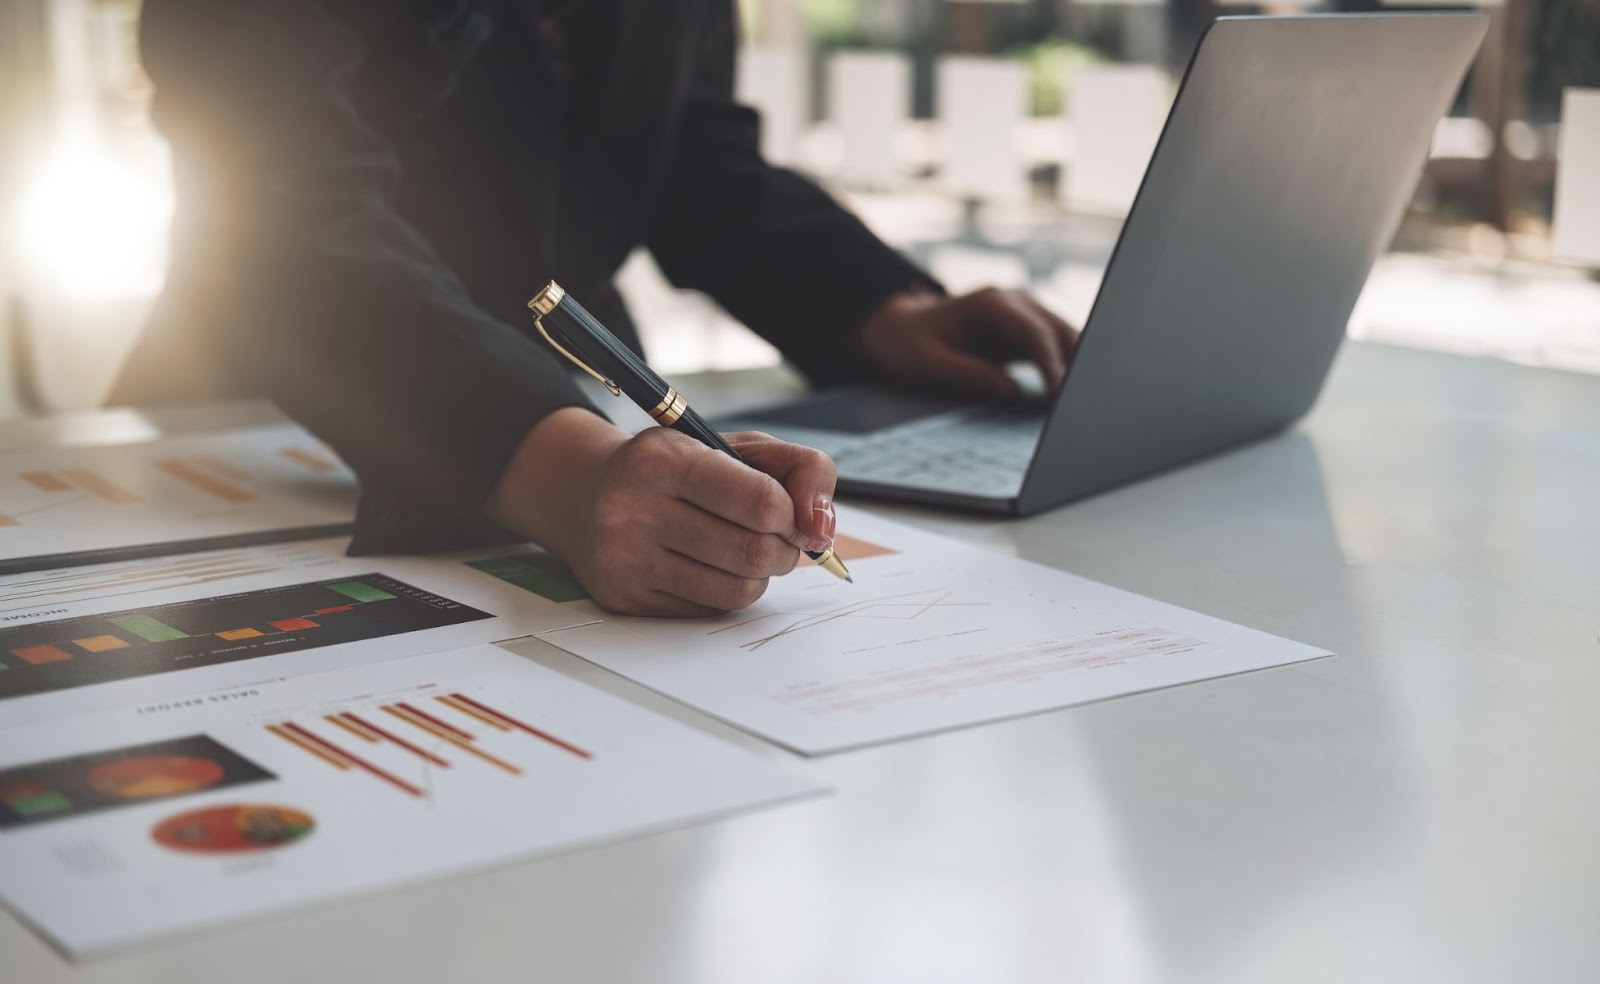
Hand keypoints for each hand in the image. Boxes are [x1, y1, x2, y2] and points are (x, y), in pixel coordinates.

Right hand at [489, 408, 837, 615]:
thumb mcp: (737, 446)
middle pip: (754, 552)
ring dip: (760, 575)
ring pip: (737, 590)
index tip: (791, 514)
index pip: (761, 501)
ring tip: (747, 551)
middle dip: (784, 549)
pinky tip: (712, 567)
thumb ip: (800, 469)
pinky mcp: (625, 599)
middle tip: (777, 538)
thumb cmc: (677, 468)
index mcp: (665, 460)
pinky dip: (729, 592)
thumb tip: (823, 528)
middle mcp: (635, 509)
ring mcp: (626, 559)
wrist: (586, 495)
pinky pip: (710, 610)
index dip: (793, 514)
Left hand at [859, 287, 1078, 398]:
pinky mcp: (1028, 329)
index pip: (1034, 333)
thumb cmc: (910, 343)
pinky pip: (1056, 347)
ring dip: (1076, 366)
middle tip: (1083, 403)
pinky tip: (1069, 394)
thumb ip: (969, 374)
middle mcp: (1016, 301)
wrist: (901, 327)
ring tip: (1081, 402)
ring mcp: (1025, 312)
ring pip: (1066, 337)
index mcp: (992, 303)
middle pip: (1060, 332)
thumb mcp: (928, 362)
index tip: (1061, 393)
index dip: (1052, 364)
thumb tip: (1012, 391)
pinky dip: (1066, 367)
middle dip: (1076, 365)